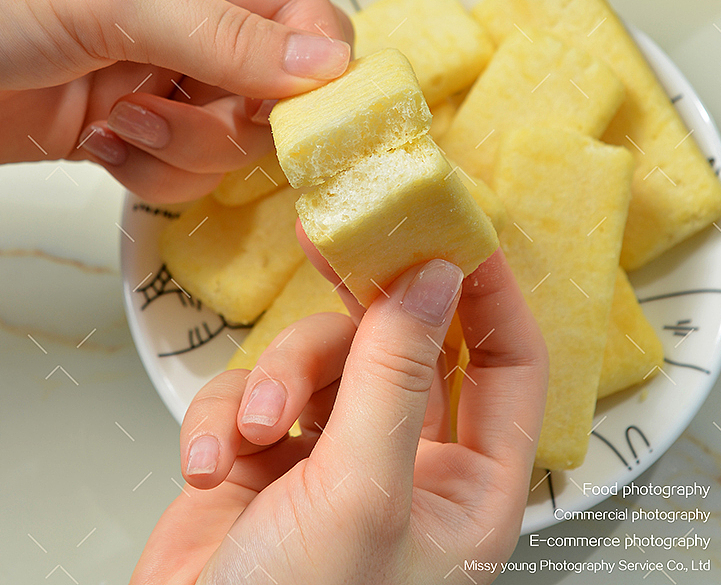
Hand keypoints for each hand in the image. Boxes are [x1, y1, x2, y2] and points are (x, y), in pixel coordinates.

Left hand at [0, 0, 349, 201]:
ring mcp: (163, 65)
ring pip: (234, 132)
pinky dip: (152, 169)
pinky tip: (100, 143)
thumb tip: (327, 65)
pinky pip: (188, 163)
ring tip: (119, 123)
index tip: (307, 114)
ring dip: (183, 146)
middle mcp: (189, 1)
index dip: (313, 62)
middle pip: (276, 82)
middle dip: (230, 115)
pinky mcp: (136, 120)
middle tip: (170, 113)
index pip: (299, 3)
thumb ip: (225, 35)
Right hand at [130, 250, 547, 584]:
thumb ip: (398, 373)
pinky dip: (223, 417)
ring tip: (253, 429)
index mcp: (467, 487)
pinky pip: (252, 393)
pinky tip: (209, 465)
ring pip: (321, 359)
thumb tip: (437, 275)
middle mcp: (408, 465)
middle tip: (337, 243)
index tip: (453, 232)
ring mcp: (332, 459)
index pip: (507, 366)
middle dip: (365, 303)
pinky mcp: (262, 459)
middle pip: (403, 344)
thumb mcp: (362, 490)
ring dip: (278, 379)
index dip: (488, 295)